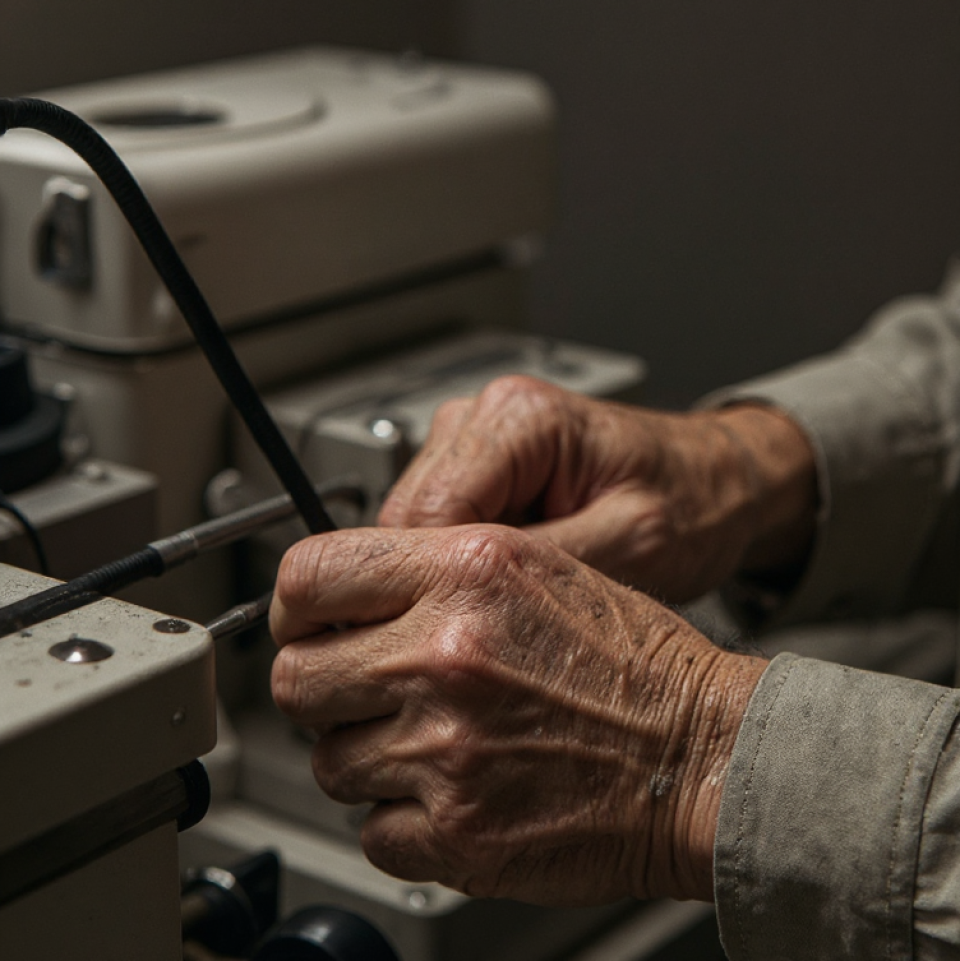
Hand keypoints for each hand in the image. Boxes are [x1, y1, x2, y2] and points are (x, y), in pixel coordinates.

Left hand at [270, 524, 765, 904]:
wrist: (702, 752)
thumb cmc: (632, 662)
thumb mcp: (533, 567)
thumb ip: (427, 572)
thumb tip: (341, 601)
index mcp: (464, 572)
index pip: (308, 577)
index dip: (298, 606)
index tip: (308, 624)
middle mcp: (445, 654)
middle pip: (296, 678)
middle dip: (322, 687)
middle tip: (364, 692)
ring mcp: (446, 748)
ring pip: (327, 762)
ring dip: (365, 756)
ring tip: (430, 744)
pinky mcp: (458, 832)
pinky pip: (372, 831)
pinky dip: (400, 819)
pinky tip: (453, 792)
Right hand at [379, 376, 816, 602]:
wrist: (715, 484)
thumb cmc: (692, 502)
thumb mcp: (629, 547)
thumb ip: (536, 569)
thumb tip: (451, 604)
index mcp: (518, 417)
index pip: (422, 513)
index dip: (426, 586)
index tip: (441, 639)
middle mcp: (482, 417)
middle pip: (404, 522)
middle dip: (435, 583)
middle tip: (486, 634)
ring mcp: (473, 442)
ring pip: (411, 530)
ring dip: (448, 577)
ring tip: (513, 607)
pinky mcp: (476, 470)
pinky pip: (435, 531)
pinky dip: (461, 568)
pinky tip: (509, 586)